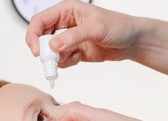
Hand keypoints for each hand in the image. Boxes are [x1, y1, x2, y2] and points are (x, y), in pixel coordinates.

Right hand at [25, 0, 144, 67]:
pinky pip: (64, 60)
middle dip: (44, 50)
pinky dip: (66, 63)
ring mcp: (71, 39)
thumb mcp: (95, 28)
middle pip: (42, 37)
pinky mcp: (77, 52)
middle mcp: (66, 24)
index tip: (37, 51)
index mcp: (67, 10)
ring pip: (53, 51)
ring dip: (56, 59)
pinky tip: (78, 60)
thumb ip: (73, 37)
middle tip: (49, 62)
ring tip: (70, 59)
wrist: (133, 41)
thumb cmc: (119, 26)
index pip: (40, 21)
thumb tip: (53, 45)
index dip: (33, 36)